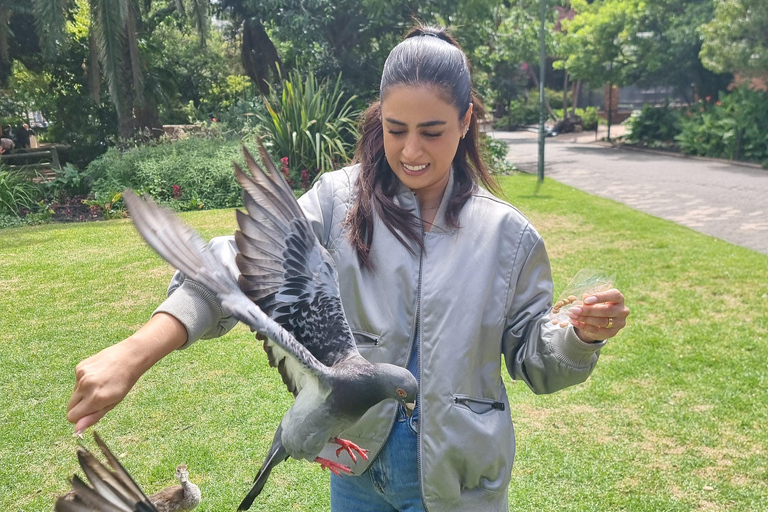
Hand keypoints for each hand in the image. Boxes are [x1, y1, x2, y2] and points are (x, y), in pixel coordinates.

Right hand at [66, 312, 187, 432]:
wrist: (129, 357)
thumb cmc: (124, 383)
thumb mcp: (113, 403)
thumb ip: (93, 417)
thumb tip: (76, 430)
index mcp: (96, 399)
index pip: (72, 417)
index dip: (79, 418)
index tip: (89, 413)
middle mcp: (86, 387)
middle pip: (69, 407)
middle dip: (79, 407)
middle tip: (96, 399)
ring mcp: (82, 375)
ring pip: (73, 393)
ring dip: (83, 393)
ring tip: (100, 384)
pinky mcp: (80, 367)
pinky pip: (76, 381)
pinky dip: (84, 381)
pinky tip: (98, 374)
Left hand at [567, 288, 628, 342]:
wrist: (601, 322)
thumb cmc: (598, 305)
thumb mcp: (594, 301)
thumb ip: (590, 299)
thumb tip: (585, 296)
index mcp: (619, 298)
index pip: (614, 295)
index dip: (600, 297)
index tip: (586, 300)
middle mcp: (622, 311)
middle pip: (606, 310)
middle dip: (588, 310)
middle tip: (573, 309)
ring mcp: (619, 323)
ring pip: (601, 321)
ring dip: (584, 318)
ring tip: (572, 315)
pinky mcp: (612, 333)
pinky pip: (597, 330)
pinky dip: (584, 326)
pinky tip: (574, 322)